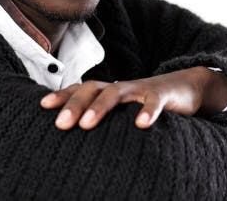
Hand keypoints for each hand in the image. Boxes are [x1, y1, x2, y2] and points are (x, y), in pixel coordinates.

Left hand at [39, 68, 212, 129]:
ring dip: (100, 107)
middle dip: (75, 105)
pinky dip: (147, 112)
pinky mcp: (162, 95)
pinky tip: (141, 125)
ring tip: (86, 125)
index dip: (62, 96)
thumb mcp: (121, 111)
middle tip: (60, 124)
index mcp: (107, 91)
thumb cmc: (144, 103)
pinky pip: (154, 102)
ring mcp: (140, 89)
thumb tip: (72, 138)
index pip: (80, 89)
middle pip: (93, 89)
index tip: (42, 106)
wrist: (183, 88)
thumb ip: (101, 118)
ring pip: (117, 93)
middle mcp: (120, 87)